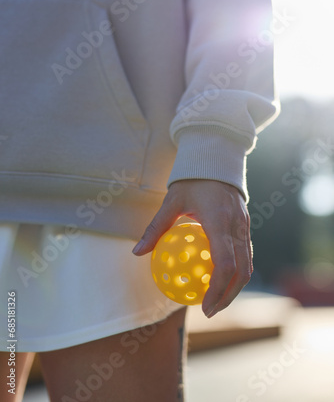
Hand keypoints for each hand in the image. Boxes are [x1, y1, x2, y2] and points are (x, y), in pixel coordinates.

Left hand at [132, 179, 252, 317]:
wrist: (217, 159)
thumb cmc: (192, 180)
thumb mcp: (171, 201)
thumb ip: (156, 227)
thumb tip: (137, 253)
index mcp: (219, 221)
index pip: (224, 263)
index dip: (216, 289)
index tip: (204, 306)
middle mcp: (237, 226)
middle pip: (242, 271)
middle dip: (228, 296)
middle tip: (210, 311)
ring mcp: (245, 225)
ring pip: (248, 265)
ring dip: (235, 287)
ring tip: (216, 300)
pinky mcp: (247, 225)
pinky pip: (246, 254)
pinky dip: (236, 271)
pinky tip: (220, 277)